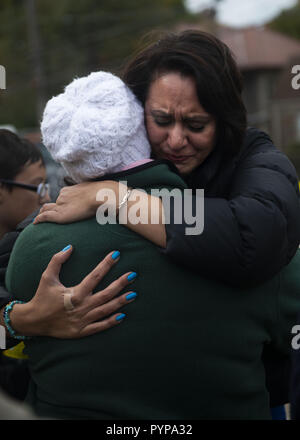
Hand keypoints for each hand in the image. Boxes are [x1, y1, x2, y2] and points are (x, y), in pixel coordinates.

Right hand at [10, 246, 136, 337]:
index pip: (95, 276)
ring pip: (106, 310)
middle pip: (105, 294)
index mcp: (74, 293)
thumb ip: (57, 261)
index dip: (106, 264)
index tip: (116, 254)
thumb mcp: (47, 277)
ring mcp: (82, 320)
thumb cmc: (42, 297)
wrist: (34, 321)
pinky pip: (99, 327)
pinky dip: (111, 322)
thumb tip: (70, 247)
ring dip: (120, 302)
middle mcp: (81, 307)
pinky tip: (122, 316)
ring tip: (133, 294)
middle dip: (120, 284)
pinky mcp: (81, 331)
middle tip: (133, 275)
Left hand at [33, 180, 118, 224]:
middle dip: (49, 208)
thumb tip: (103, 199)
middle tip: (46, 215)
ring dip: (42, 214)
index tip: (59, 208)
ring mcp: (60, 204)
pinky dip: (39, 220)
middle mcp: (63, 195)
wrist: (102, 195)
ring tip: (39, 221)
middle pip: (52, 203)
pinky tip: (36, 224)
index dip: (59, 204)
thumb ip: (94, 196)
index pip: (61, 197)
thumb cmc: (104, 194)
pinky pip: (44, 216)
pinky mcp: (59, 214)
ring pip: (46, 209)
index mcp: (71, 189)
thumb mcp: (97, 192)